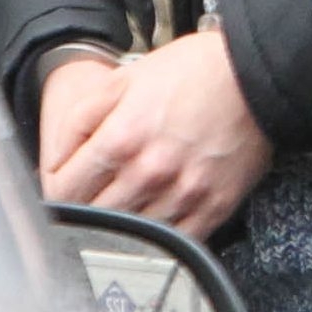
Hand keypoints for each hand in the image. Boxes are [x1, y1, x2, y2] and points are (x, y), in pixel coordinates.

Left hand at [41, 30, 273, 238]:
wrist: (258, 72)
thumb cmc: (196, 70)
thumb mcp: (127, 77)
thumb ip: (81, 118)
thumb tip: (53, 158)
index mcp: (121, 139)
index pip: (61, 190)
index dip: (54, 186)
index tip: (65, 181)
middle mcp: (149, 173)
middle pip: (91, 217)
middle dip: (83, 206)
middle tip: (93, 192)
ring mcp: (182, 195)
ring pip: (128, 234)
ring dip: (119, 223)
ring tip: (127, 201)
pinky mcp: (212, 208)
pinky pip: (171, 241)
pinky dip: (157, 235)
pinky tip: (156, 215)